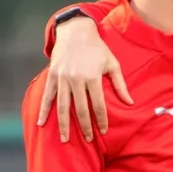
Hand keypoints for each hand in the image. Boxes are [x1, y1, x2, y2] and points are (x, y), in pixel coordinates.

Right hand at [35, 16, 131, 141]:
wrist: (76, 31)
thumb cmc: (97, 48)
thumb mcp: (112, 63)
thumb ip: (120, 85)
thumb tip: (130, 103)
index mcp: (93, 77)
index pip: (98, 105)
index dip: (101, 120)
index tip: (103, 131)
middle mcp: (76, 80)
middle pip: (80, 109)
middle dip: (84, 126)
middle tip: (88, 140)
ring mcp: (62, 78)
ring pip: (62, 106)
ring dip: (64, 124)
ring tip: (65, 139)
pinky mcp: (52, 76)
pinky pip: (48, 96)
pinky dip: (43, 110)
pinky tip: (42, 123)